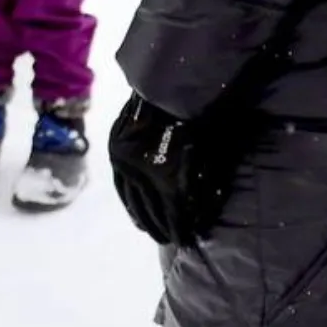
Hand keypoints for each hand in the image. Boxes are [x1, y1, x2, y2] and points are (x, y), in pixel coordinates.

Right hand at [109, 93, 234, 246]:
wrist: (173, 84)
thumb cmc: (201, 119)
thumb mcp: (210, 157)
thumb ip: (205, 190)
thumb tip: (202, 220)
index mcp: (168, 178)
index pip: (174, 217)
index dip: (181, 232)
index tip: (187, 242)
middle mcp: (142, 174)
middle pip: (152, 212)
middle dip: (163, 229)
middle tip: (170, 241)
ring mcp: (126, 162)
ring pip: (132, 201)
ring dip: (143, 219)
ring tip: (152, 232)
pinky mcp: (116, 150)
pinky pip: (120, 186)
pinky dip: (128, 202)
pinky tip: (135, 213)